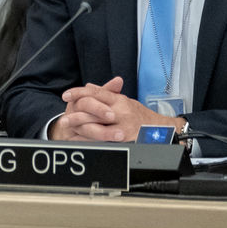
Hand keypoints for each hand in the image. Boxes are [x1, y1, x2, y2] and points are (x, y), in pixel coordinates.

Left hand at [48, 76, 182, 141]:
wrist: (162, 130)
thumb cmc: (141, 116)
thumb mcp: (125, 101)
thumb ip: (107, 94)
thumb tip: (88, 86)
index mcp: (119, 101)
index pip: (96, 93)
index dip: (78, 93)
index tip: (66, 95)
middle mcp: (120, 112)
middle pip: (93, 110)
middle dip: (76, 114)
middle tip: (64, 119)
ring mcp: (122, 127)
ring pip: (96, 126)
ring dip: (80, 128)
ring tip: (69, 129)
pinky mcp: (124, 140)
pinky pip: (103, 140)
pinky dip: (89, 140)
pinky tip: (80, 140)